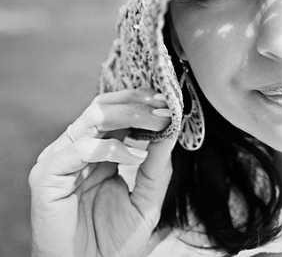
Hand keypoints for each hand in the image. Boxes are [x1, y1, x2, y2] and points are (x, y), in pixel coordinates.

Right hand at [29, 89, 173, 256]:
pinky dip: (112, 147)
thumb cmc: (114, 241)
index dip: (144, 103)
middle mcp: (77, 151)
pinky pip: (80, 148)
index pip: (117, 111)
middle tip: (165, 108)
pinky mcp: (46, 177)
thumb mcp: (146, 198)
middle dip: (139, 103)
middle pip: (104, 107)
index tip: (171, 103)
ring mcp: (61, 161)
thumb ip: (157, 165)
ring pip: (93, 118)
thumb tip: (171, 127)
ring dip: (131, 116)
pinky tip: (135, 157)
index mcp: (98, 152)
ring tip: (157, 124)